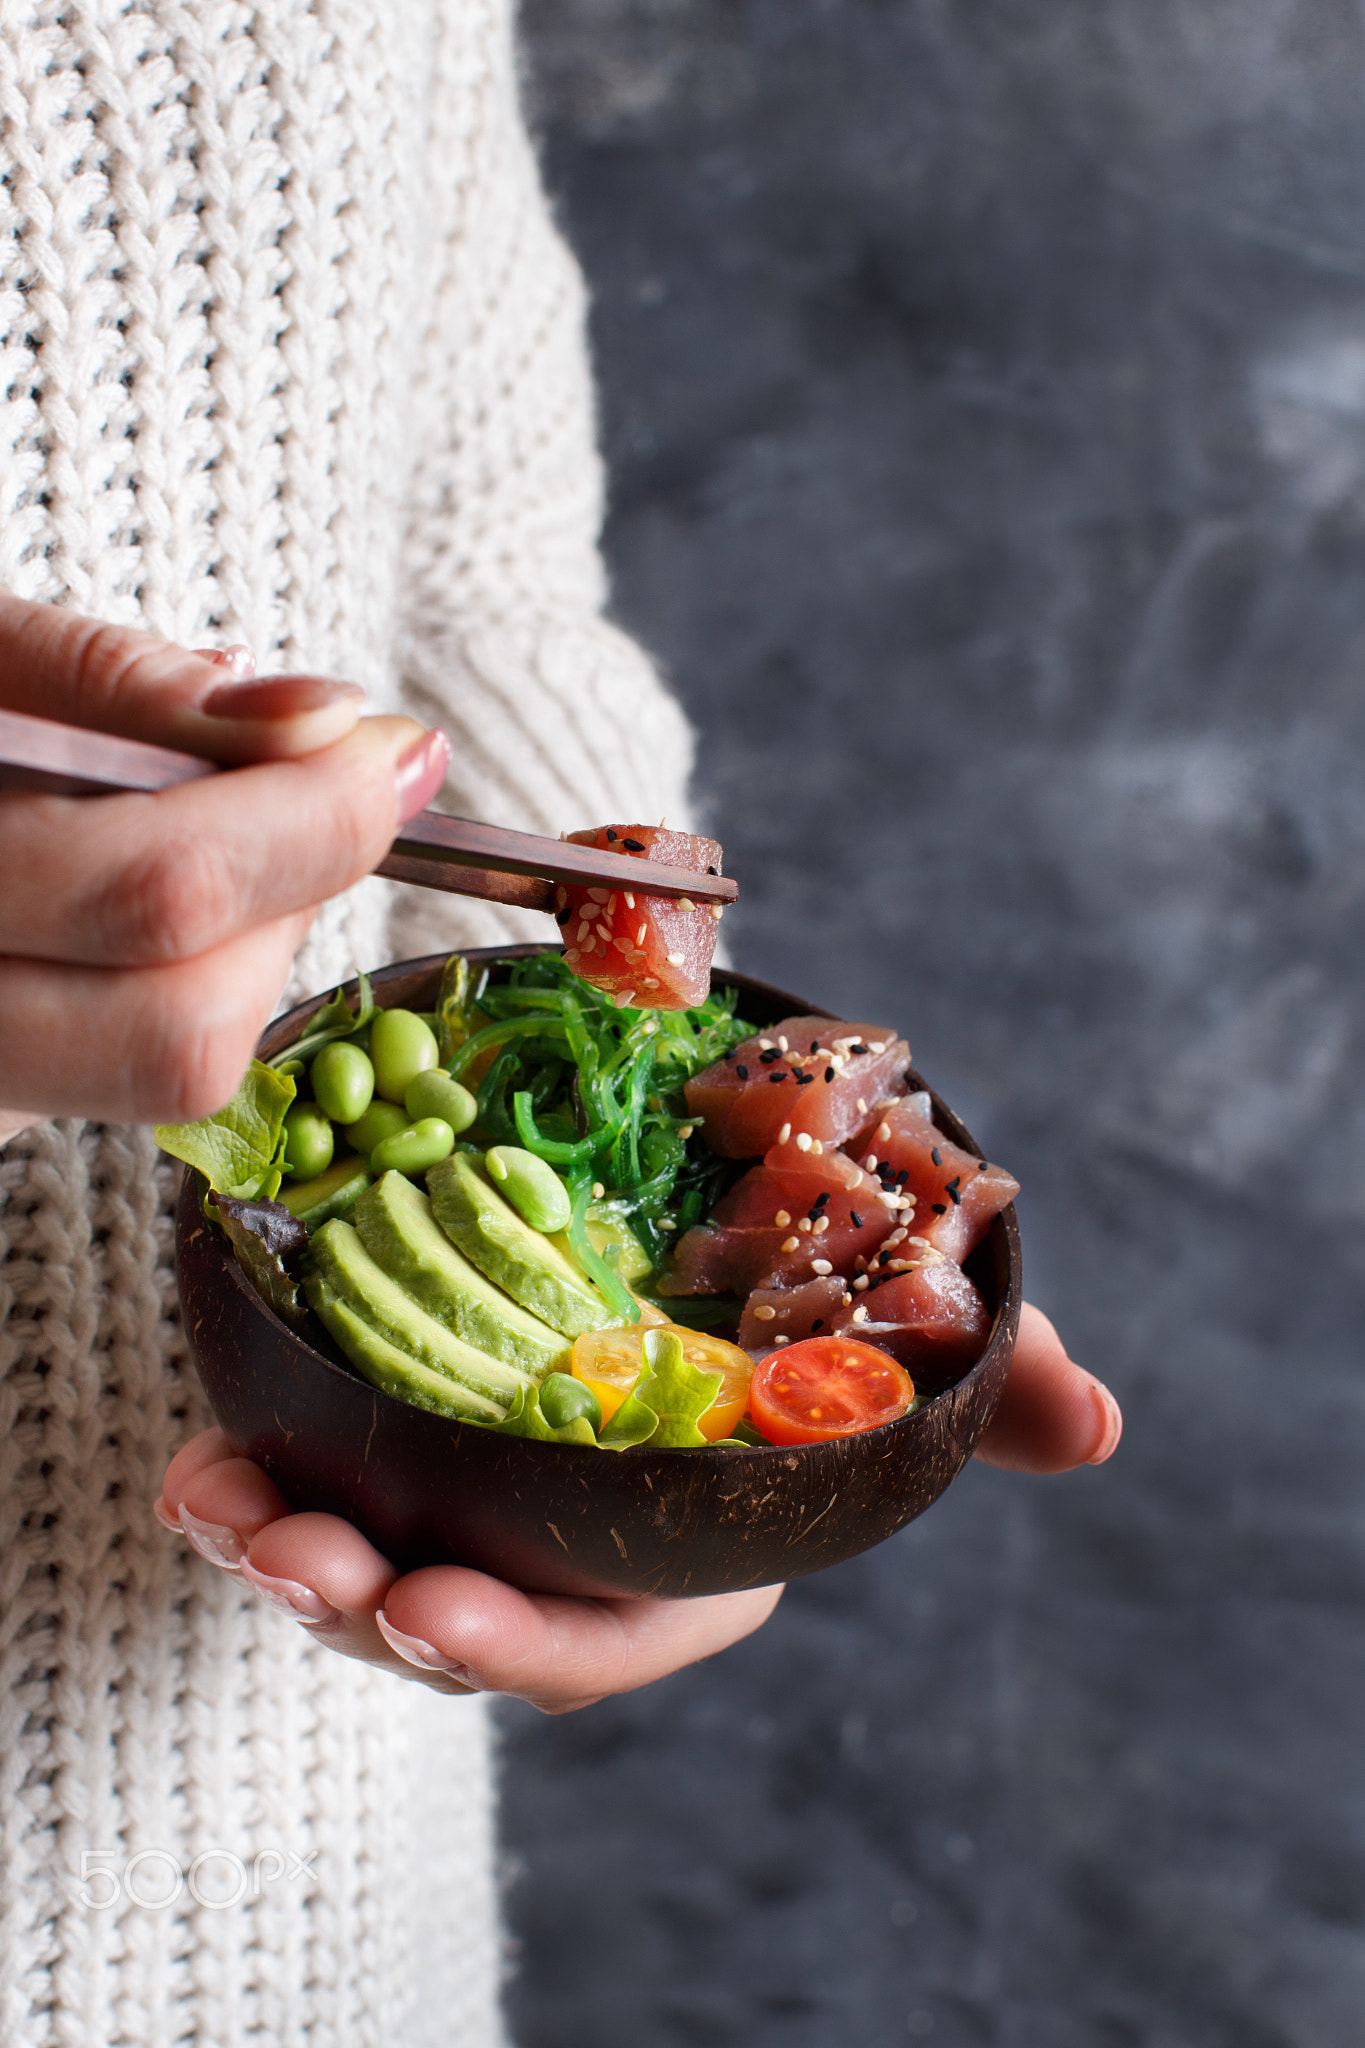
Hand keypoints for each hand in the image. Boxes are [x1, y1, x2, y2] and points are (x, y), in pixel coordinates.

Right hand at [0, 593, 450, 1136]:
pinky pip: (140, 1078)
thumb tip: (323, 721)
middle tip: (326, 782)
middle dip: (294, 893)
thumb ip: (122, 682)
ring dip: (254, 943)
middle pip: (180, 1025)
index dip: (305, 824)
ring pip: (172, 1069)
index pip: (152, 893)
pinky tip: (163, 905)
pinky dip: (198, 981)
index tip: (393, 745)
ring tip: (215, 832)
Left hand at [154, 1301, 1117, 1712]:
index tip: (433, 1609)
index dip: (525, 1644)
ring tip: (225, 1510)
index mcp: (682, 1554)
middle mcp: (567, 1551)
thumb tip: (1098, 1422)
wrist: (667, 1221)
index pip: (609, 1638)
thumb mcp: (880, 1336)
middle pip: (461, 1622)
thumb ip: (976, 1380)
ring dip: (287, 1555)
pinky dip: (246, 1490)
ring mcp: (471, 1504)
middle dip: (374, 1613)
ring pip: (365, 1569)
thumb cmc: (787, 1313)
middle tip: (307, 1561)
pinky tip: (203, 1463)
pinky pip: (309, 1492)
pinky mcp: (392, 1443)